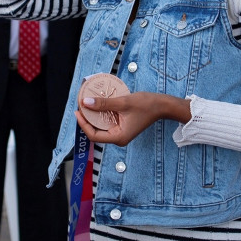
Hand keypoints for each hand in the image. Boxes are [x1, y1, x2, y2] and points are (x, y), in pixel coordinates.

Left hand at [76, 92, 190, 145]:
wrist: (162, 105)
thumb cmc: (146, 105)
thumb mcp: (123, 103)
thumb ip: (104, 104)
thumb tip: (85, 102)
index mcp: (119, 137)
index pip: (94, 136)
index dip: (83, 124)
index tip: (78, 111)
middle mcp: (118, 138)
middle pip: (96, 132)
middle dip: (86, 119)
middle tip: (80, 105)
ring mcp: (120, 132)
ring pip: (101, 127)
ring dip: (93, 116)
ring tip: (86, 103)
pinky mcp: (122, 126)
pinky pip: (107, 122)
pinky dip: (101, 114)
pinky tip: (97, 104)